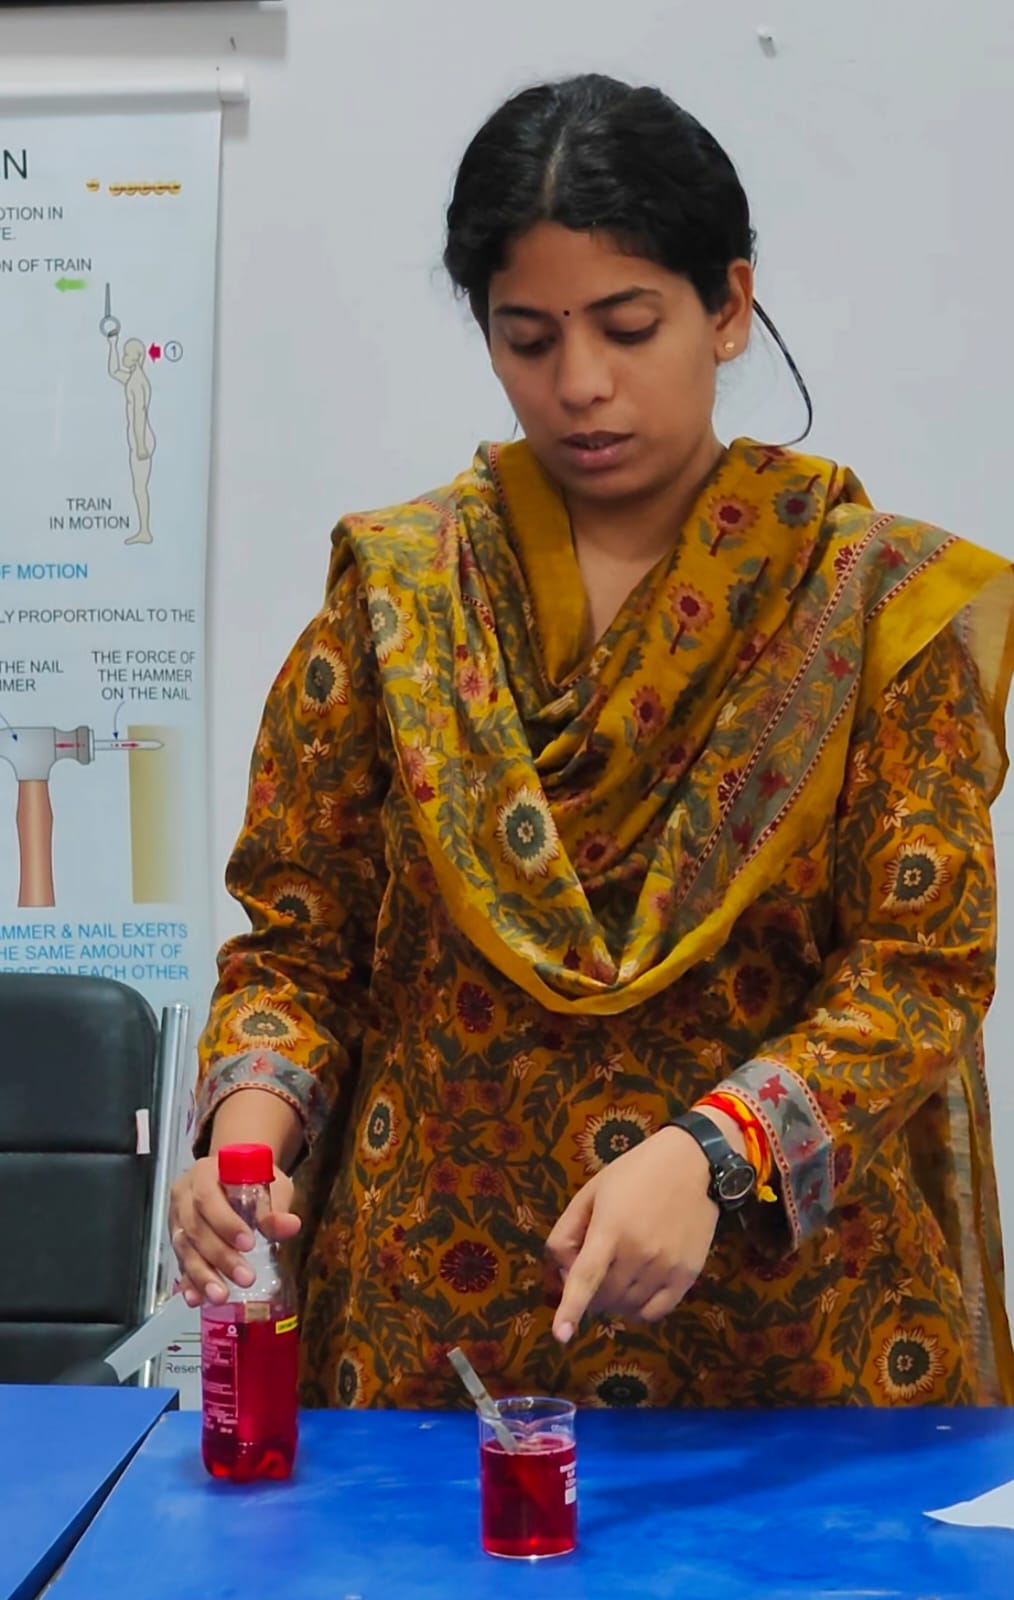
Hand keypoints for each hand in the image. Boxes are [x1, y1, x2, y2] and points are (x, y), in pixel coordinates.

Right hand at [168, 1157, 300, 1307]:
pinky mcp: (177, 1241)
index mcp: (204, 1174)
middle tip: (246, 1278)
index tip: (249, 1244)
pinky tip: (197, 1299)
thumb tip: (291, 1226)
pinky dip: (188, 1283)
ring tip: (221, 1296)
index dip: (226, 1223)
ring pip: (184, 1249)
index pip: (208, 1199)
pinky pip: (180, 1264)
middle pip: (196, 1228)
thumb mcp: (269, 1184)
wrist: (235, 1174)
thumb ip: (275, 1207)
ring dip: (202, 1275)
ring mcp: (177, 1219)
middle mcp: (184, 1196)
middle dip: (220, 1256)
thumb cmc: (253, 1178)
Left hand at [545, 1126, 720, 1340]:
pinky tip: (636, 1290)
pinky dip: (638, 1311)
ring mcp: (665, 1266)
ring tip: (617, 1273)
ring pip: (627, 1307)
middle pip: (604, 1297)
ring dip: (613, 1301)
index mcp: (611, 1229)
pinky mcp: (687, 1275)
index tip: (561, 1336)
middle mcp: (639, 1252)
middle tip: (593, 1269)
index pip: (586, 1278)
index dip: (571, 1309)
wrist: (693, 1163)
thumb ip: (569, 1229)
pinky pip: (655, 1312)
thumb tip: (563, 1270)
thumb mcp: (593, 1191)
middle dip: (590, 1293)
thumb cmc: (635, 1173)